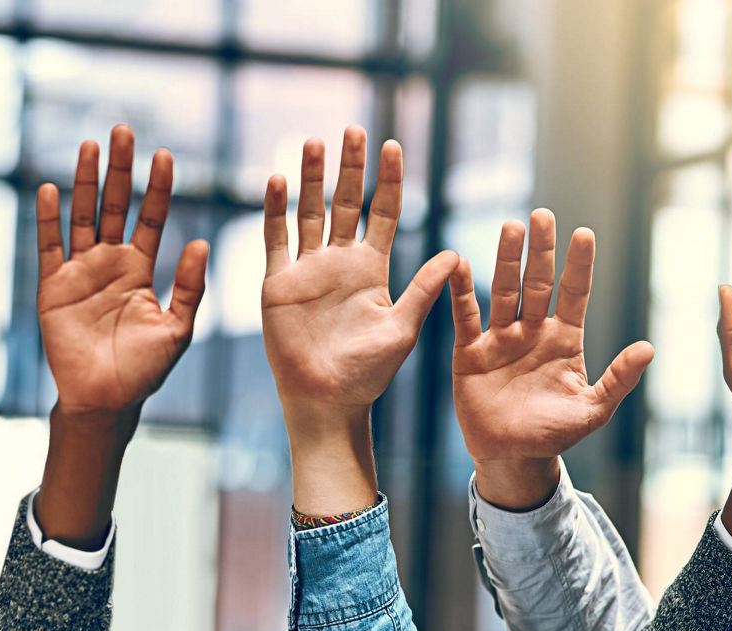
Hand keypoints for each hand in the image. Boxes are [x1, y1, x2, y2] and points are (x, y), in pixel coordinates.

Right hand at [37, 125, 208, 417]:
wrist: (105, 401)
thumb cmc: (144, 371)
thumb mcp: (177, 328)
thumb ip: (188, 287)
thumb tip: (201, 243)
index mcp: (141, 269)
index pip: (152, 218)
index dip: (158, 188)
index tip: (164, 155)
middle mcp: (110, 263)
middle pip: (115, 206)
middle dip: (119, 170)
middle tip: (123, 132)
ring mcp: (80, 272)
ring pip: (82, 217)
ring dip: (85, 182)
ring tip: (89, 147)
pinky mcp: (52, 287)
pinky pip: (49, 247)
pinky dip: (48, 220)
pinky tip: (50, 191)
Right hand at [262, 126, 456, 514]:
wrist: (327, 400)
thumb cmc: (369, 373)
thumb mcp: (404, 327)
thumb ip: (425, 290)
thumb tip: (457, 254)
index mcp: (372, 268)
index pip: (382, 212)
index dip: (388, 179)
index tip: (393, 145)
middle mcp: (340, 262)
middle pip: (345, 202)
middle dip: (350, 167)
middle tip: (354, 129)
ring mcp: (307, 269)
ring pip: (309, 212)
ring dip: (310, 178)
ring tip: (314, 142)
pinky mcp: (278, 283)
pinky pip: (275, 239)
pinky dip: (275, 210)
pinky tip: (275, 181)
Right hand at [450, 211, 653, 508]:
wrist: (511, 458)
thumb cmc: (554, 435)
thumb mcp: (593, 410)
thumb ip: (618, 379)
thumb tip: (648, 348)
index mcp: (565, 341)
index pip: (573, 294)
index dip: (578, 265)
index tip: (583, 234)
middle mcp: (533, 332)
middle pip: (538, 283)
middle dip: (541, 250)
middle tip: (543, 216)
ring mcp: (501, 338)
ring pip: (504, 290)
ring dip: (506, 259)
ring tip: (510, 227)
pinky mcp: (470, 351)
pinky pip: (465, 316)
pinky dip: (461, 291)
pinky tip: (459, 263)